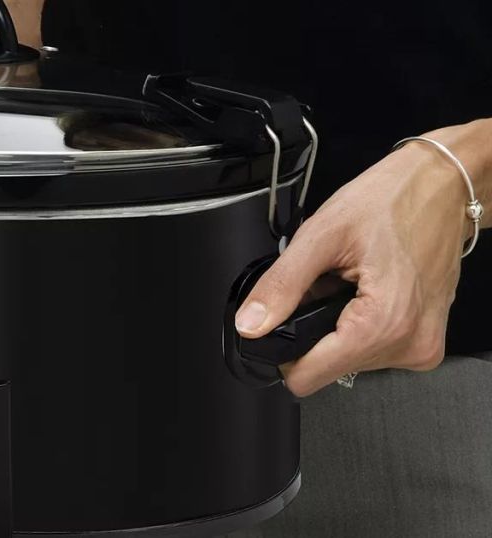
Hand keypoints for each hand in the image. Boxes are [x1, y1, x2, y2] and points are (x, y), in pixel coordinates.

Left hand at [235, 120, 490, 396]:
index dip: (283, 351)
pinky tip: (366, 290)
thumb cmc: (391, 200)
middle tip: (327, 285)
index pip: (308, 377)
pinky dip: (359, 323)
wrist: (441, 185)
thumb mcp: (321, 235)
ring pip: (348, 360)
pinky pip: (373, 349)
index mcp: (384, 324)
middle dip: (315, 329)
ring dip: (337, 325)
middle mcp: (409, 345)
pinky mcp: (425, 341)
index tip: (282, 319)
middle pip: (327, 368)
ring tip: (349, 283)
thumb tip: (249, 325)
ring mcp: (420, 346)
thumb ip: (281, 285)